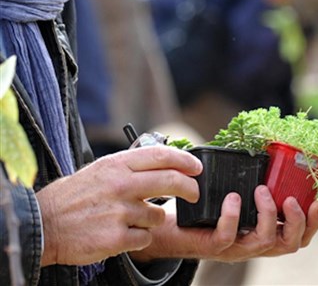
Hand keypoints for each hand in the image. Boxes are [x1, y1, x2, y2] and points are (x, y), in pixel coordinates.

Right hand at [36, 146, 201, 265]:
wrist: (43, 225)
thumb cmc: (73, 197)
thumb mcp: (100, 170)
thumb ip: (130, 166)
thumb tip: (165, 162)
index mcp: (116, 165)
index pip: (161, 156)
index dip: (185, 160)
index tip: (197, 167)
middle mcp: (120, 185)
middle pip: (172, 181)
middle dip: (191, 189)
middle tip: (195, 194)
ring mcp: (120, 212)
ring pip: (158, 216)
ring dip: (152, 220)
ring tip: (130, 220)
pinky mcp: (117, 237)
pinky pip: (145, 237)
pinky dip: (139, 238)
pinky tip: (121, 234)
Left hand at [130, 185, 317, 262]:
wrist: (171, 226)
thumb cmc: (207, 207)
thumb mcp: (237, 191)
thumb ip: (254, 179)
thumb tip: (268, 145)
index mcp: (267, 231)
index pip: (300, 235)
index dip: (313, 223)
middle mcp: (256, 243)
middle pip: (291, 244)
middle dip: (296, 222)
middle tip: (291, 200)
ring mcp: (236, 247)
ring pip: (264, 243)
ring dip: (268, 215)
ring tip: (261, 191)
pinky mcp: (214, 246)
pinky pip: (229, 237)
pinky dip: (233, 216)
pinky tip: (233, 198)